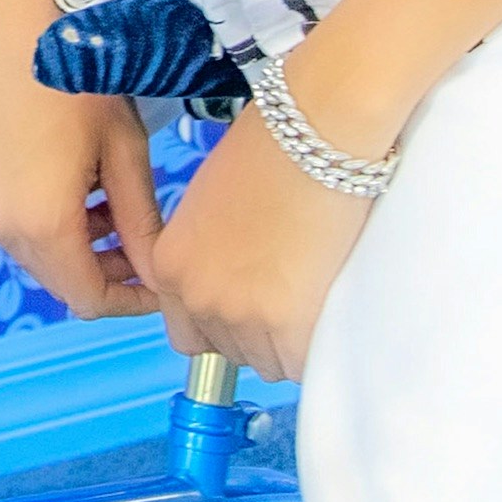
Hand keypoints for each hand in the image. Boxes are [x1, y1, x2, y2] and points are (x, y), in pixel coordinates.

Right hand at [0, 23, 168, 316]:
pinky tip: (68, 172)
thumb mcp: (124, 148)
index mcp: (41, 222)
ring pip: (29, 247)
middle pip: (56, 276)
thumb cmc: (79, 67)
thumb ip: (141, 222)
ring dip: (72, 239)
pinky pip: (4, 215)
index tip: (161, 286)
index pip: (88, 300)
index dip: (131, 301)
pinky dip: (40, 213)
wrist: (11, 6)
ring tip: (109, 196)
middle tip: (143, 240)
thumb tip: (158, 270)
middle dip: (103, 269)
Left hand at [149, 109, 373, 382]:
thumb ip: (208, 252)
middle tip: (291, 295)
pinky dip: (318, 346)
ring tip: (314, 295)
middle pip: (228, 351)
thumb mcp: (210, 205)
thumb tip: (234, 278)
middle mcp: (197, 298)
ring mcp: (242, 317)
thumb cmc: (270, 151)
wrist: (313, 137)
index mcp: (170, 266)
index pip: (187, 333)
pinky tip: (330, 306)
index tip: (250, 308)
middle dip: (258, 334)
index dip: (222, 325)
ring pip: (268, 362)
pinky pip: (302, 364)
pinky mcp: (288, 328)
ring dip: (290, 341)